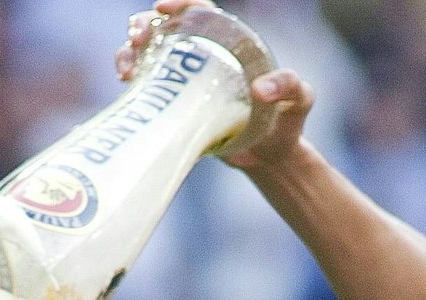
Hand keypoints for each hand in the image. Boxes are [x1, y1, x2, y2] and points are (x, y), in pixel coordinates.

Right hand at [116, 0, 314, 170]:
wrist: (272, 159)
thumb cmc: (288, 121)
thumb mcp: (299, 98)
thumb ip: (288, 86)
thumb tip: (259, 89)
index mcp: (229, 43)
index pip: (199, 12)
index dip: (178, 5)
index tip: (161, 9)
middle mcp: (204, 58)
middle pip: (165, 31)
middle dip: (142, 28)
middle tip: (136, 41)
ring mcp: (187, 84)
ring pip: (149, 59)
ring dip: (129, 56)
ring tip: (125, 70)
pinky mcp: (178, 109)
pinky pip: (149, 92)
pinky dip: (133, 87)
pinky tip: (127, 89)